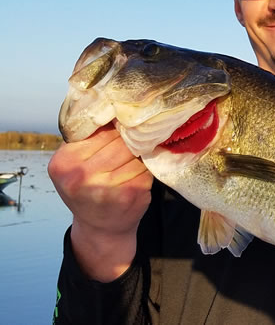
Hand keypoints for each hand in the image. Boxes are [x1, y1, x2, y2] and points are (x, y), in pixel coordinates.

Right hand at [48, 124, 152, 281]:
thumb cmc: (88, 189)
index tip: (123, 128)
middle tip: (133, 146)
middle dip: (130, 141)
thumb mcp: (75, 164)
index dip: (116, 127)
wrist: (99, 229)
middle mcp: (81, 175)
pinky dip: (147, 170)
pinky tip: (138, 178)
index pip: (99, 130)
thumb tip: (116, 108)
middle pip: (120, 141)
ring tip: (132, 164)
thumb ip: (88, 139)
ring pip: (136, 153)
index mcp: (64, 162)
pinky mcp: (131, 194)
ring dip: (140, 156)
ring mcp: (107, 187)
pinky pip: (147, 168)